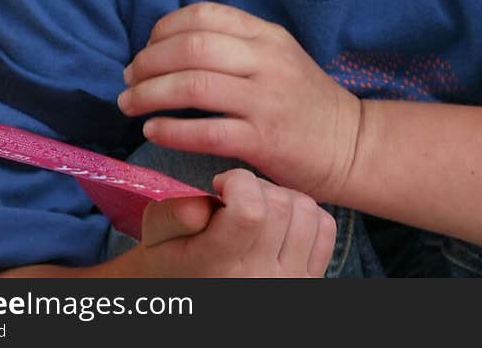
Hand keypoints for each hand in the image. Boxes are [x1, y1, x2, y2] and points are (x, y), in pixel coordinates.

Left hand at [118, 2, 361, 202]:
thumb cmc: (304, 101)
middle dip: (149, 62)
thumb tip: (172, 46)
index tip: (145, 50)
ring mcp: (266, 100)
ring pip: (194, 86)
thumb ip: (236, 45)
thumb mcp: (277, 56)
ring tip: (130, 105)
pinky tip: (153, 132)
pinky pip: (207, 132)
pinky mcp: (265, 140)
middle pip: (192, 47)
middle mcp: (265, 60)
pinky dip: (171, 130)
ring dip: (150, 95)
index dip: (163, 30)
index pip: (204, 15)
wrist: (350, 143)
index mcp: (266, 35)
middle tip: (128, 80)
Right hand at [129, 168, 335, 277]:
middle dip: (257, 186)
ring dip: (282, 198)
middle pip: (280, 205)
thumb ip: (171, 216)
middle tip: (236, 198)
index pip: (250, 212)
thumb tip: (201, 205)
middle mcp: (258, 281)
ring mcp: (289, 284)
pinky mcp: (310, 283)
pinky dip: (306, 216)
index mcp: (218, 267)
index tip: (222, 186)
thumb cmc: (173, 261)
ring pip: (305, 210)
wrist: (192, 298)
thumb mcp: (155, 238)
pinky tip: (279, 225)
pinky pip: (325, 228)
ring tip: (258, 209)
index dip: (238, 182)